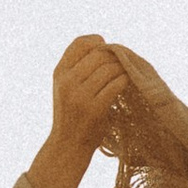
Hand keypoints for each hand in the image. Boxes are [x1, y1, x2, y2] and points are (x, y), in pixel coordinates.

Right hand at [26, 36, 131, 187]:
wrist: (68, 145)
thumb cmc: (72, 115)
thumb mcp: (66, 88)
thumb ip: (78, 68)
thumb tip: (106, 47)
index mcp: (59, 72)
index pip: (79, 43)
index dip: (96, 41)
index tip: (107, 48)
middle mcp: (67, 81)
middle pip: (99, 55)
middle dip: (115, 58)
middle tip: (124, 65)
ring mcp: (80, 95)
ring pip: (110, 69)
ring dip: (123, 70)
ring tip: (127, 75)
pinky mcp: (94, 109)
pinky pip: (117, 84)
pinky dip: (125, 82)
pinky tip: (127, 86)